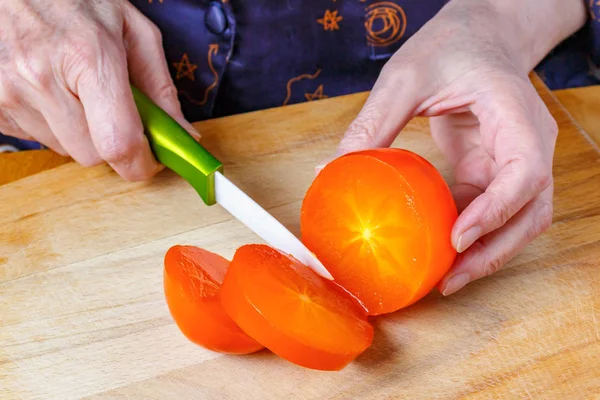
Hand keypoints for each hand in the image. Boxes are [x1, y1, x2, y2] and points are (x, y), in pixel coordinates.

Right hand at [0, 0, 197, 179]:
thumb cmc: (76, 1)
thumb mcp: (132, 29)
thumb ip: (160, 87)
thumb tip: (181, 134)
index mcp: (88, 56)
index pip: (117, 142)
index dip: (140, 163)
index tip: (150, 160)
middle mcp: (43, 77)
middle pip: (93, 154)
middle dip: (111, 141)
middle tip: (113, 108)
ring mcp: (10, 91)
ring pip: (65, 149)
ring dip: (81, 132)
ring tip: (76, 89)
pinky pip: (36, 139)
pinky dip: (52, 125)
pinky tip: (52, 91)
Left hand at [326, 0, 585, 294]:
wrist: (478, 35)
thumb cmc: (451, 46)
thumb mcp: (405, 77)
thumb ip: (373, 124)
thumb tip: (329, 171)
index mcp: (516, 115)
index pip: (525, 173)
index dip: (496, 212)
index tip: (457, 239)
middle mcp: (528, 143)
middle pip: (530, 212)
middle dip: (493, 252)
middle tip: (448, 280)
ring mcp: (515, 160)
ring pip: (518, 221)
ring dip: (486, 254)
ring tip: (444, 279)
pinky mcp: (495, 170)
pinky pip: (491, 211)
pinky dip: (470, 236)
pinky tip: (438, 249)